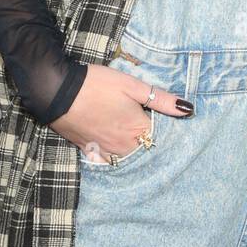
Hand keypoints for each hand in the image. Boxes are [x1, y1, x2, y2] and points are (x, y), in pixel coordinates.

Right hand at [48, 63, 193, 161]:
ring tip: (134, 136)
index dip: (166, 128)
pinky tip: (115, 147)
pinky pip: (106, 161)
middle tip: (152, 128)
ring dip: (133, 150)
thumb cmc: (98, 85)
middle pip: (144, 150)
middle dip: (151, 141)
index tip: (168, 119)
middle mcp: (122, 146)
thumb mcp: (133, 86)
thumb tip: (189, 110)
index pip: (160, 137)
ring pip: (126, 158)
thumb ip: (161, 99)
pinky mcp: (87, 150)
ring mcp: (103, 151)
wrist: (57, 92)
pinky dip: (114, 157)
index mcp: (136, 130)